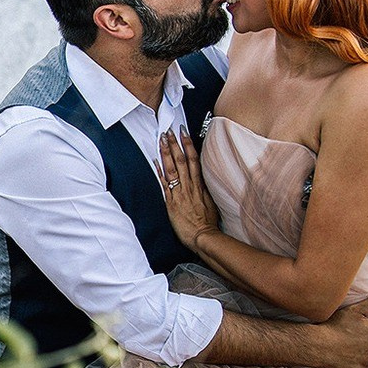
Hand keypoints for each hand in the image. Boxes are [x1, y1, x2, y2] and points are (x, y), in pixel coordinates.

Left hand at [159, 127, 219, 249]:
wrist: (203, 236)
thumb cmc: (208, 223)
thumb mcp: (211, 202)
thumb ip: (205, 189)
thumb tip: (203, 179)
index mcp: (199, 186)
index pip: (194, 160)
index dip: (188, 145)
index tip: (184, 133)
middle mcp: (189, 186)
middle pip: (182, 161)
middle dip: (175, 144)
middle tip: (169, 130)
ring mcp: (180, 193)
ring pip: (173, 168)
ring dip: (167, 153)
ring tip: (162, 140)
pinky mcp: (171, 202)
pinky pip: (165, 184)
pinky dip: (160, 172)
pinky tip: (156, 161)